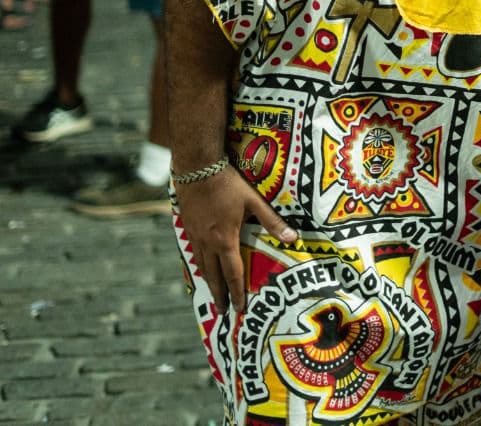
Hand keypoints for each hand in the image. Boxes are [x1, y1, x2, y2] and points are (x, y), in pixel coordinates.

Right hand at [175, 165, 297, 312]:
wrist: (197, 168)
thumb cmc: (229, 184)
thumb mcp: (254, 201)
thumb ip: (272, 221)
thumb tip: (293, 237)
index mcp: (225, 239)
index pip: (233, 273)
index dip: (237, 292)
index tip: (239, 309)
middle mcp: (208, 242)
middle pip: (214, 275)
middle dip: (219, 295)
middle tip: (222, 312)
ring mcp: (195, 236)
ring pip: (201, 265)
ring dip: (208, 282)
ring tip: (212, 294)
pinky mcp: (187, 227)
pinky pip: (194, 253)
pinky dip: (199, 265)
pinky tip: (201, 267)